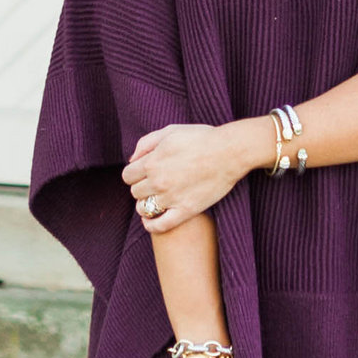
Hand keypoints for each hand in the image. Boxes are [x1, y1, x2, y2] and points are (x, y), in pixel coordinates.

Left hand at [125, 119, 264, 233]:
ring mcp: (171, 198)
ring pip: (144, 208)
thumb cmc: (201, 138)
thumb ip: (146, 143)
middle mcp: (158, 181)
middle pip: (135, 192)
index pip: (127, 176)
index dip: (134, 174)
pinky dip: (151, 226)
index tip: (143, 173)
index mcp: (152, 162)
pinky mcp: (186, 210)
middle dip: (141, 187)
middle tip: (154, 183)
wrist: (230, 152)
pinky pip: (160, 225)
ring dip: (145, 204)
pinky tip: (151, 221)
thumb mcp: (170, 131)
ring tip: (155, 199)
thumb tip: (132, 160)